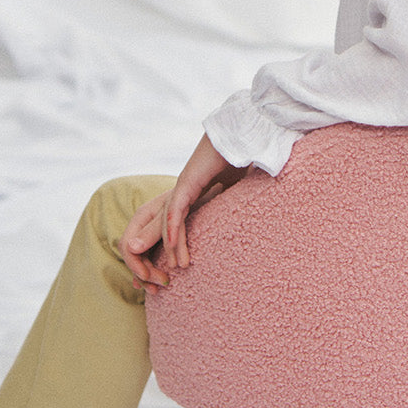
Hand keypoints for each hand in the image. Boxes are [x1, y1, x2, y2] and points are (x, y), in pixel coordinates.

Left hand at [119, 134, 248, 290]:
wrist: (242, 132)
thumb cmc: (242, 157)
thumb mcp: (235, 191)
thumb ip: (229, 207)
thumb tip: (244, 224)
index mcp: (193, 194)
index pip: (177, 224)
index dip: (174, 247)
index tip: (179, 268)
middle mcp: (183, 190)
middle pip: (164, 225)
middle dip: (163, 252)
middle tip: (164, 276)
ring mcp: (183, 185)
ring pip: (168, 221)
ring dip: (170, 246)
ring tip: (176, 268)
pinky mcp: (188, 180)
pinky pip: (176, 209)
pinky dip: (174, 229)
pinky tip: (173, 246)